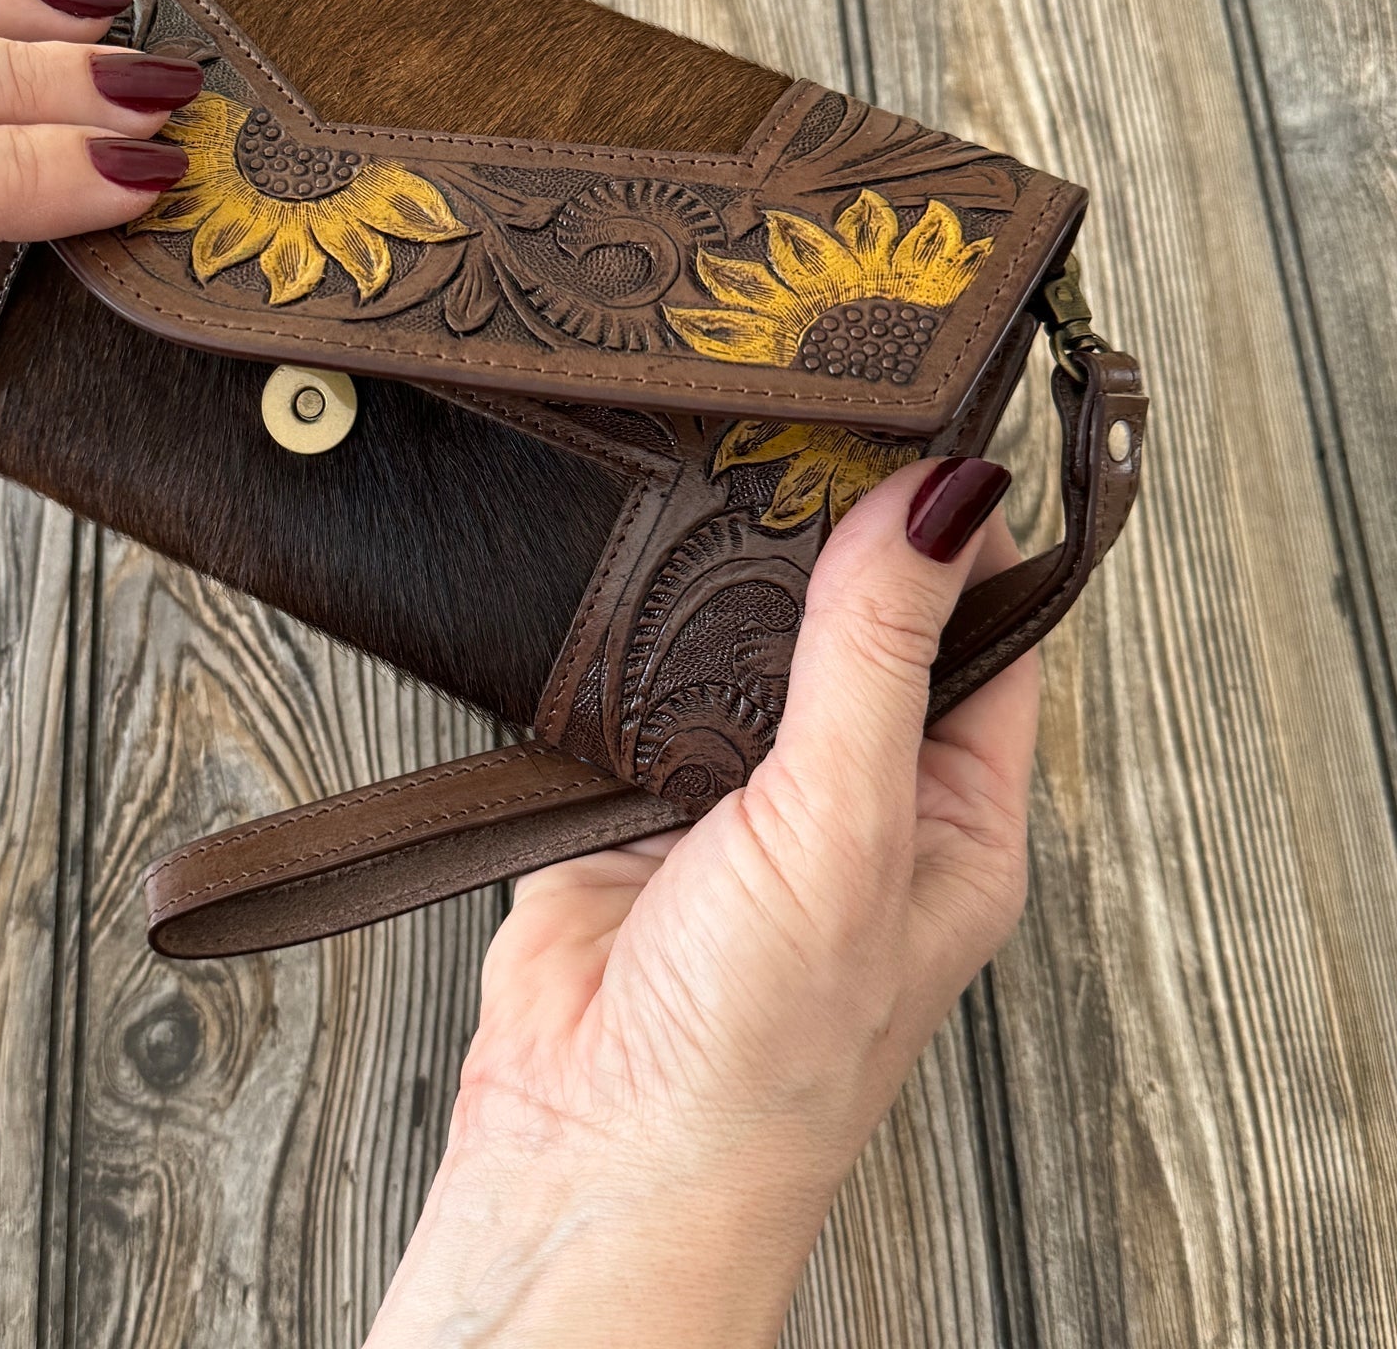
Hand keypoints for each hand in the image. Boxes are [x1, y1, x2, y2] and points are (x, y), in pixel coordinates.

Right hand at [370, 456, 1035, 1347]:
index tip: (924, 431)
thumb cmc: (758, 1057)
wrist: (589, 1150)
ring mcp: (742, 795)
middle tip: (802, 439)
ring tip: (712, 498)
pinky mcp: (636, 795)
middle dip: (834, 541)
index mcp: (955, 814)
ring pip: (744, 643)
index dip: (967, 532)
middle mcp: (856, 799)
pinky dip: (628, 636)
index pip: (992, 633)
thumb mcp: (845, 830)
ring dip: (722, 587)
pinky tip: (623, 595)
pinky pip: (641, 680)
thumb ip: (878, 656)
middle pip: (863, 622)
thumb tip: (942, 506)